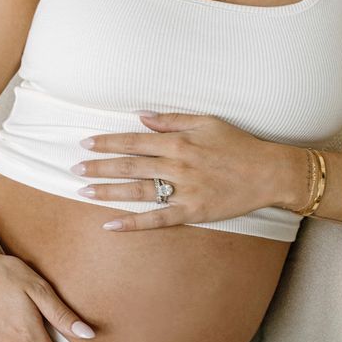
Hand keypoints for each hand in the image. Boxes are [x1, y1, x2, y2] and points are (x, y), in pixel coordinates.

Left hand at [72, 112, 292, 230]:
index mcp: (179, 142)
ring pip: (137, 191)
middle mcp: (177, 166)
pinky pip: (156, 220)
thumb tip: (140, 116)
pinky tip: (111, 225)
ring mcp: (183, 191)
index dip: (107, 142)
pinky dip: (132, 223)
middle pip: (129, 166)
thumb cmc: (238, 145)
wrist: (268, 173)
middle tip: (74, 169)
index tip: (85, 143)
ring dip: (108, 192)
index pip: (133, 141)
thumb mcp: (207, 122)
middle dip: (99, 167)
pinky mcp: (191, 212)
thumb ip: (172, 119)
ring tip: (83, 192)